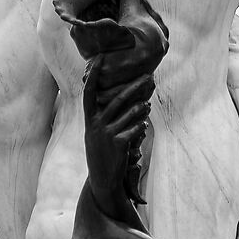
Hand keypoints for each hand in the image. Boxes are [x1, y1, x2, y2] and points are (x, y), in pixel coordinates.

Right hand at [84, 67, 154, 212]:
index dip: (94, 74)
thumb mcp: (97, 134)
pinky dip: (141, 125)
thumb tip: (119, 99)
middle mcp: (96, 125)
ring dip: (142, 107)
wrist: (102, 180)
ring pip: (129, 113)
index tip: (101, 57)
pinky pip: (135, 129)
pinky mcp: (118, 144)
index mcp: (89, 120)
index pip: (89, 92)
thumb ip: (104, 117)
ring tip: (148, 104)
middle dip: (134, 87)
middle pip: (117, 99)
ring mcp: (107, 134)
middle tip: (148, 77)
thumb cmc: (102, 154)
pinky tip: (144, 125)